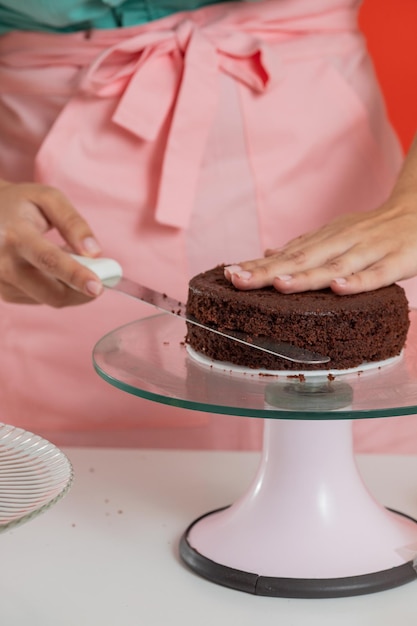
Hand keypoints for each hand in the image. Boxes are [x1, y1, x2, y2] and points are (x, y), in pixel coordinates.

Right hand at [0, 180, 103, 305]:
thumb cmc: (19, 204)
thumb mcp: (47, 199)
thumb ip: (73, 222)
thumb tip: (94, 252)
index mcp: (15, 235)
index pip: (49, 260)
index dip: (76, 275)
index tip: (97, 287)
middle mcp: (3, 262)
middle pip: (51, 292)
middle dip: (81, 293)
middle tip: (98, 283)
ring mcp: (0, 281)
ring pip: (48, 298)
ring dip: (67, 287)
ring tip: (65, 261)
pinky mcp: (3, 293)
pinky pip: (39, 299)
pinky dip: (54, 287)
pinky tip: (48, 269)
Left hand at [224, 191, 416, 294]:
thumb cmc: (374, 231)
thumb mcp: (336, 234)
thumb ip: (305, 247)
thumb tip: (269, 255)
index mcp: (325, 239)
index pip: (285, 255)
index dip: (257, 265)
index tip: (228, 274)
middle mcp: (341, 243)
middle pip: (301, 259)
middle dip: (267, 271)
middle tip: (236, 279)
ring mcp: (367, 252)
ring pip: (334, 266)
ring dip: (306, 276)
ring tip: (278, 284)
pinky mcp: (395, 262)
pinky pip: (375, 275)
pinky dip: (357, 282)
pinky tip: (338, 289)